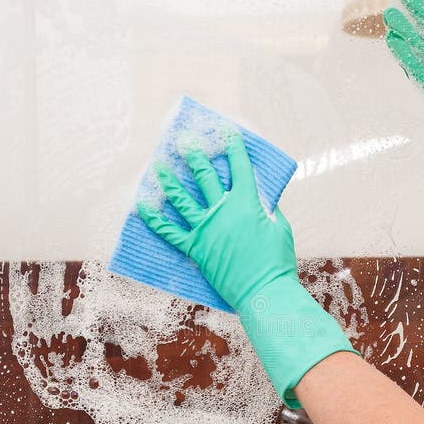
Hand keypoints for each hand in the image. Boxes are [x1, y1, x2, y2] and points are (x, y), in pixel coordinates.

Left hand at [138, 135, 355, 406]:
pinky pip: (170, 232)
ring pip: (182, 199)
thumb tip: (263, 199)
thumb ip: (270, 210)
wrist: (263, 291)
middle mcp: (223, 212)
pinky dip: (155, 219)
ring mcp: (206, 230)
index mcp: (247, 204)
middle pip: (205, 177)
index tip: (227, 132)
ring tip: (157, 165)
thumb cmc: (276, 262)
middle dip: (194, 155)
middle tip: (184, 141)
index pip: (240, 168)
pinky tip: (142, 206)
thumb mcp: (280, 229)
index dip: (234, 148)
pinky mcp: (196, 249)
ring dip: (168, 180)